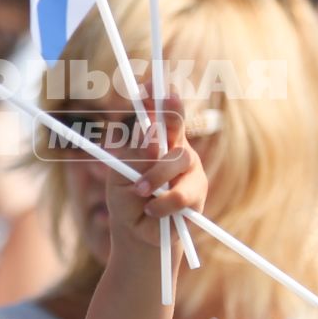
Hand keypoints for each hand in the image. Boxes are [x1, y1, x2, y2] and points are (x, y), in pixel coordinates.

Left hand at [102, 97, 207, 252]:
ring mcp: (188, 166)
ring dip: (156, 176)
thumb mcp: (120, 179)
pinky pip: (182, 191)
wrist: (140, 235)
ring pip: (177, 158)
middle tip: (169, 94)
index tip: (147, 83)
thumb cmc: (127, 203)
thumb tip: (152, 139)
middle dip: (172, 107)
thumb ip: (134, 158)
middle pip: (175, 122)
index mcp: (151, 141)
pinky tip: (153, 210)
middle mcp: (173, 147)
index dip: (154, 96)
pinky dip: (164, 202)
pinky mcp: (197, 189)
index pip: (154, 113)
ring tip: (140, 192)